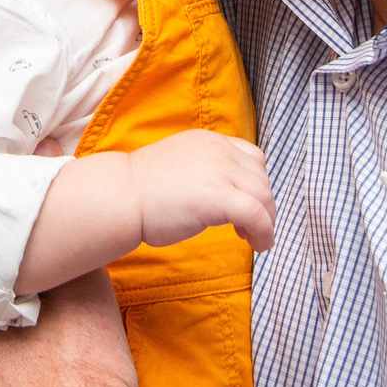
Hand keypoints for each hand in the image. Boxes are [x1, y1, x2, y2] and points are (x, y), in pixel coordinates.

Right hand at [130, 130, 272, 250]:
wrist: (120, 196)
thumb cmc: (142, 190)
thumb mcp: (181, 166)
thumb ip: (205, 171)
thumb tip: (224, 193)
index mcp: (209, 141)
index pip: (253, 158)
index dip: (255, 185)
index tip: (246, 207)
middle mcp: (218, 150)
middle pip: (261, 178)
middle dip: (263, 206)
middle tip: (249, 229)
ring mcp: (219, 171)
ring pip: (264, 196)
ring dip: (266, 221)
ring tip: (253, 239)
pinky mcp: (218, 196)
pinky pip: (257, 214)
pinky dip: (265, 232)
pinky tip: (258, 245)